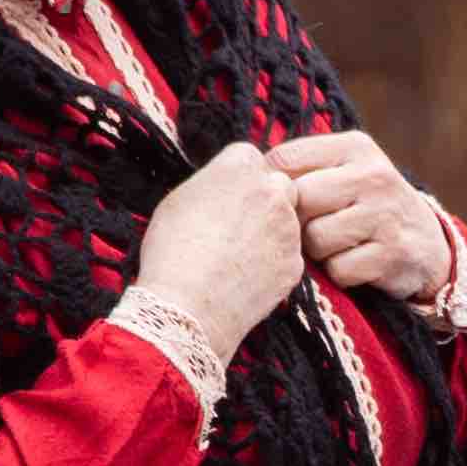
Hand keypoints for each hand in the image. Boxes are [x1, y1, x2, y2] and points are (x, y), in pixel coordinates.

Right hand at [130, 140, 306, 340]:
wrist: (186, 307)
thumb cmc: (171, 252)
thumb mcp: (177, 200)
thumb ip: (211, 184)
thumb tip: (223, 188)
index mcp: (240, 165)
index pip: (250, 159)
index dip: (238, 181)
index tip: (226, 199)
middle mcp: (273, 190)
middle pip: (278, 186)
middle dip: (264, 201)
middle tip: (237, 227)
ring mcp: (289, 228)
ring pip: (287, 223)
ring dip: (270, 233)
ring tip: (236, 256)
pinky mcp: (295, 263)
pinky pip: (288, 256)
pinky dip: (273, 264)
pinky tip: (246, 277)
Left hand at [262, 126, 456, 308]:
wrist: (427, 243)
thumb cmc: (367, 205)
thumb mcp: (345, 171)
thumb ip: (302, 167)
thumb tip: (245, 177)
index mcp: (354, 147)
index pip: (285, 160)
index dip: (274, 187)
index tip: (285, 202)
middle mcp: (373, 175)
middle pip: (298, 200)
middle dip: (298, 221)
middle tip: (314, 226)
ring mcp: (385, 215)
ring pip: (316, 238)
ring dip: (319, 251)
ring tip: (338, 244)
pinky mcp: (391, 254)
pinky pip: (338, 270)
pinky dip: (340, 273)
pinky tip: (356, 262)